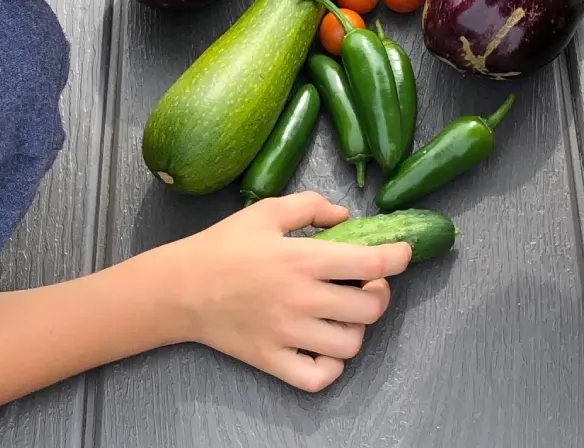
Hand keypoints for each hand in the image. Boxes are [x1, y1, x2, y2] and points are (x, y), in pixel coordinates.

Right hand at [164, 192, 411, 391]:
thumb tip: (346, 216)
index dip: (397, 257)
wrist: (181, 288)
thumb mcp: (266, 210)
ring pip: (350, 345)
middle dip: (379, 293)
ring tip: (344, 314)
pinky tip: (325, 348)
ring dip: (356, 328)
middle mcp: (301, 299)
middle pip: (369, 308)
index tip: (403, 253)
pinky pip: (318, 378)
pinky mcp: (273, 360)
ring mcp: (288, 334)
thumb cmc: (224, 245)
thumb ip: (311, 206)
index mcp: (302, 259)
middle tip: (366, 283)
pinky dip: (331, 367)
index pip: (369, 262)